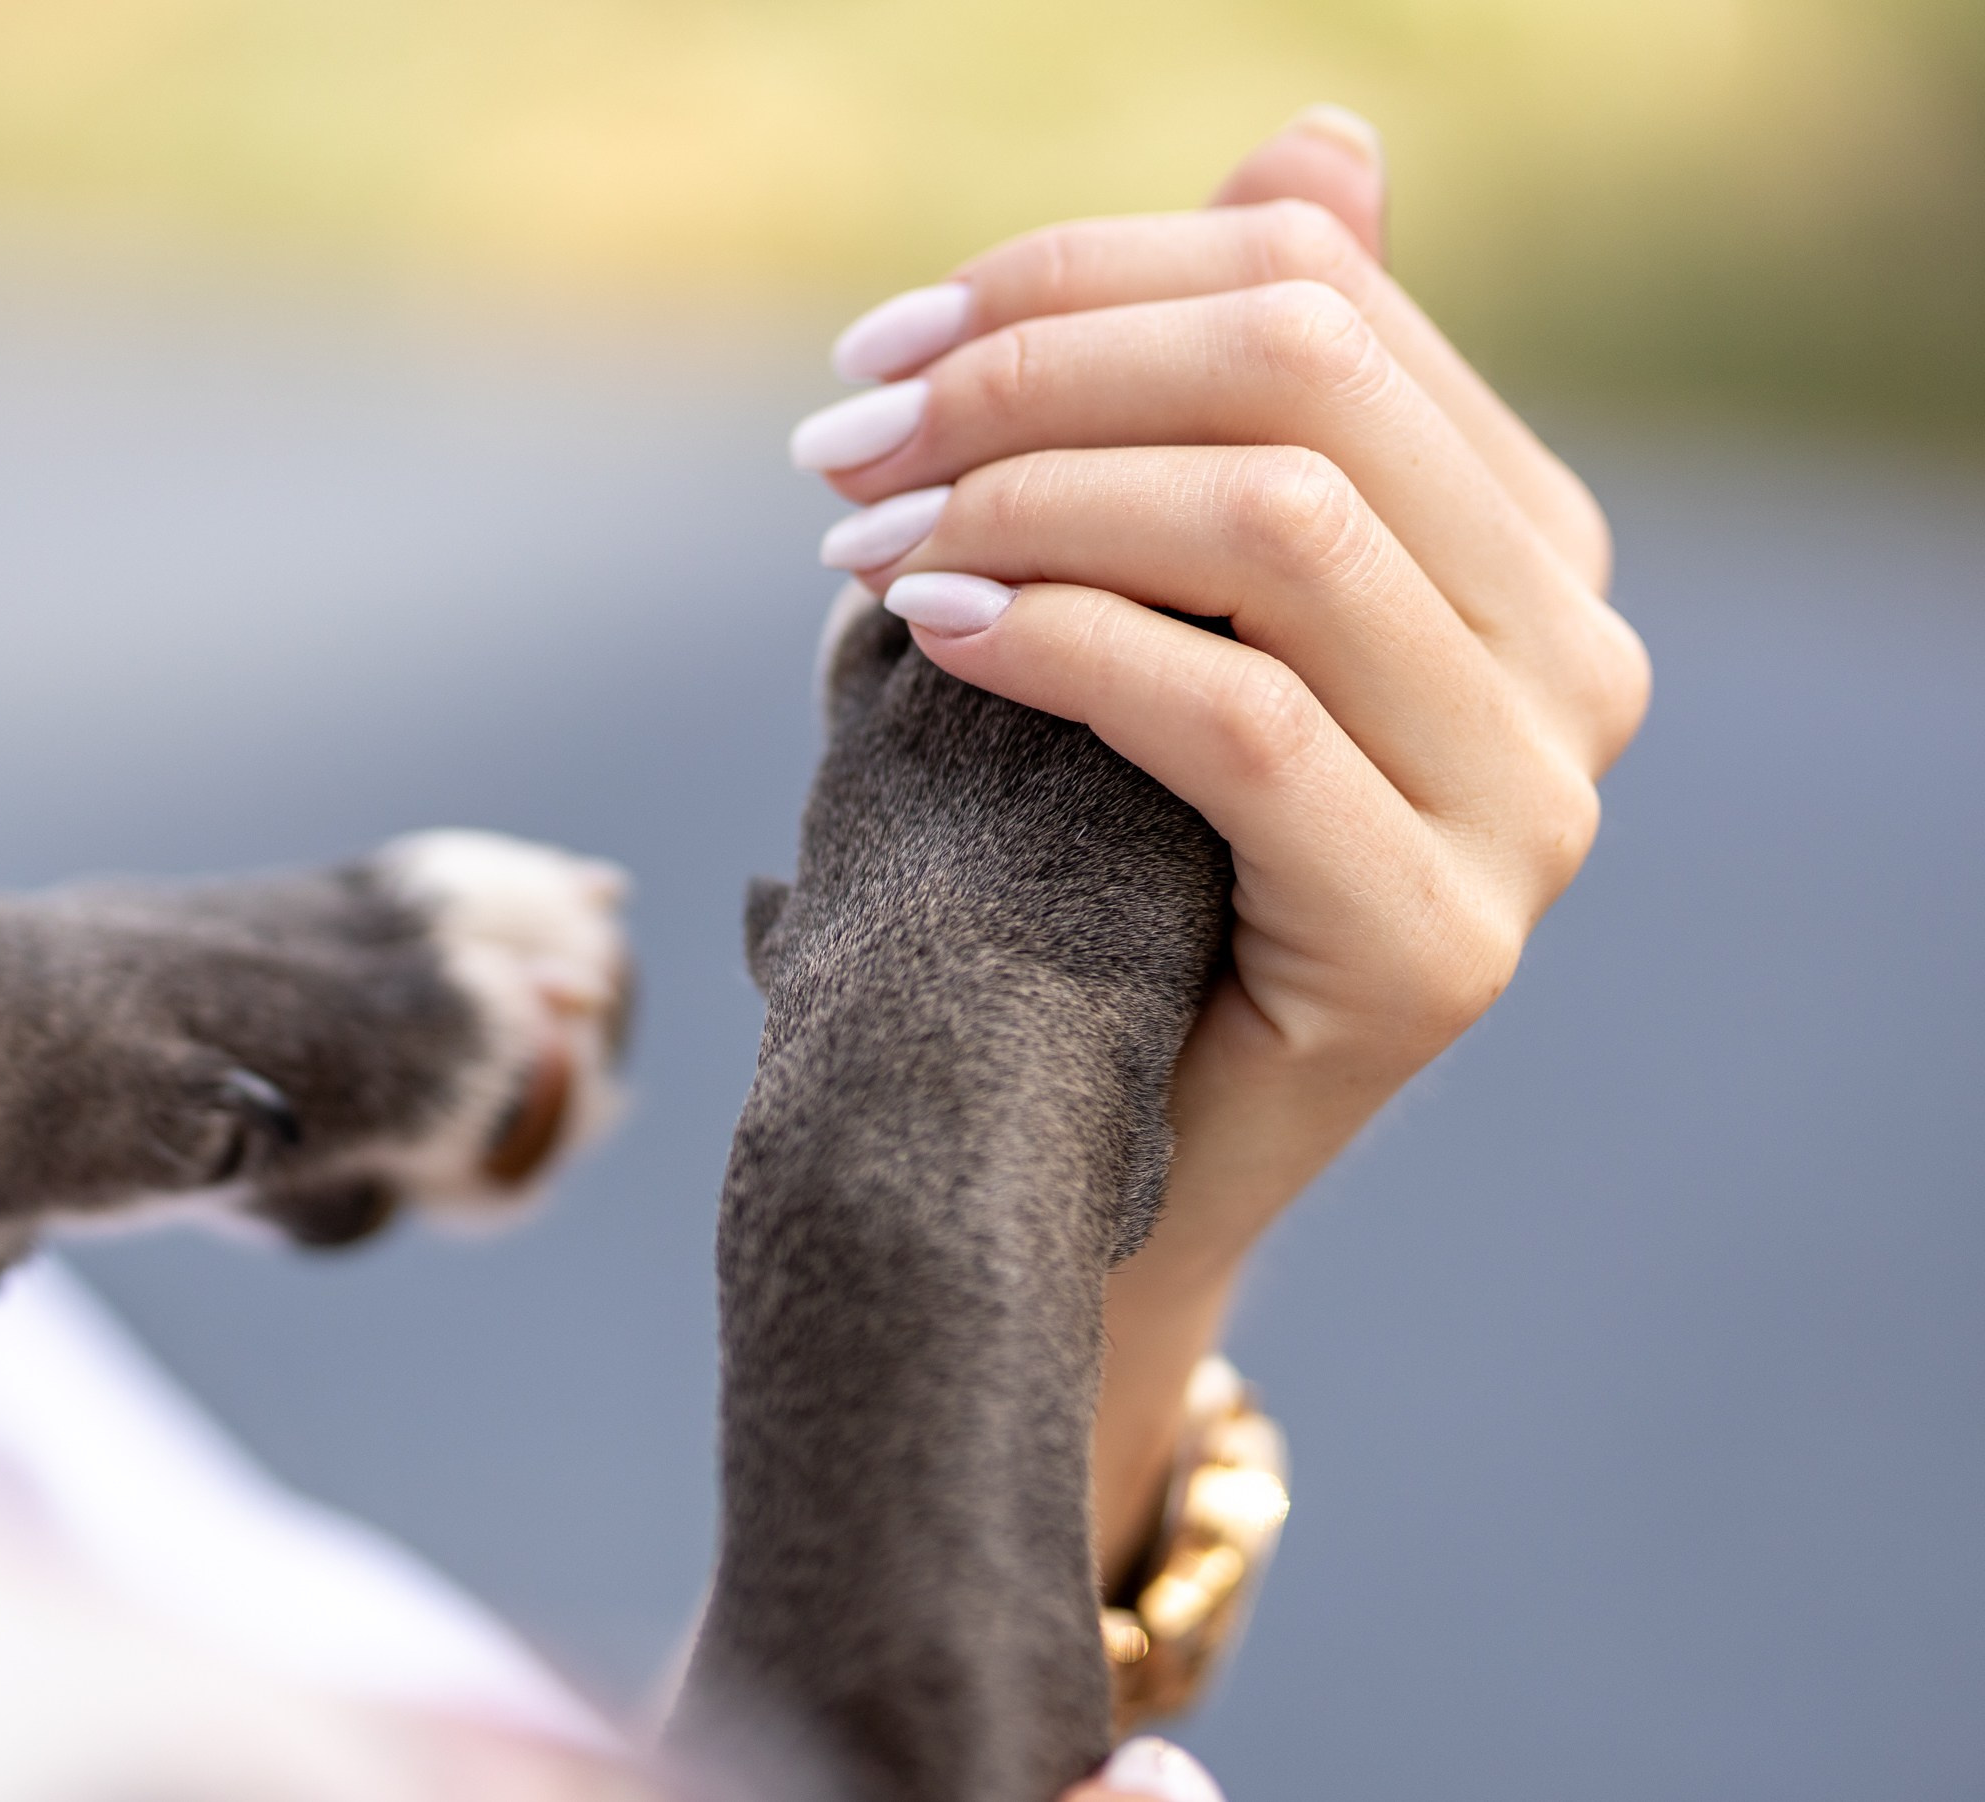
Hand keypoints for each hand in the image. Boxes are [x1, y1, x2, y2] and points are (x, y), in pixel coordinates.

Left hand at [792, 108, 1649, 1559]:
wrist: (1111, 1148)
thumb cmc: (1113, 857)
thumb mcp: (1169, 603)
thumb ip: (1239, 399)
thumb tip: (1323, 143)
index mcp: (1519, 540)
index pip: (1318, 297)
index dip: (1082, 278)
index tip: (889, 346)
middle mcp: (1574, 650)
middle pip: (1302, 376)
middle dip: (1034, 374)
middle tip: (845, 439)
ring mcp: (1534, 805)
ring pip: (1278, 524)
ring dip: (1025, 496)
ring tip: (863, 538)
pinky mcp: (1441, 940)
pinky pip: (1239, 717)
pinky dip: (1063, 641)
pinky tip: (931, 632)